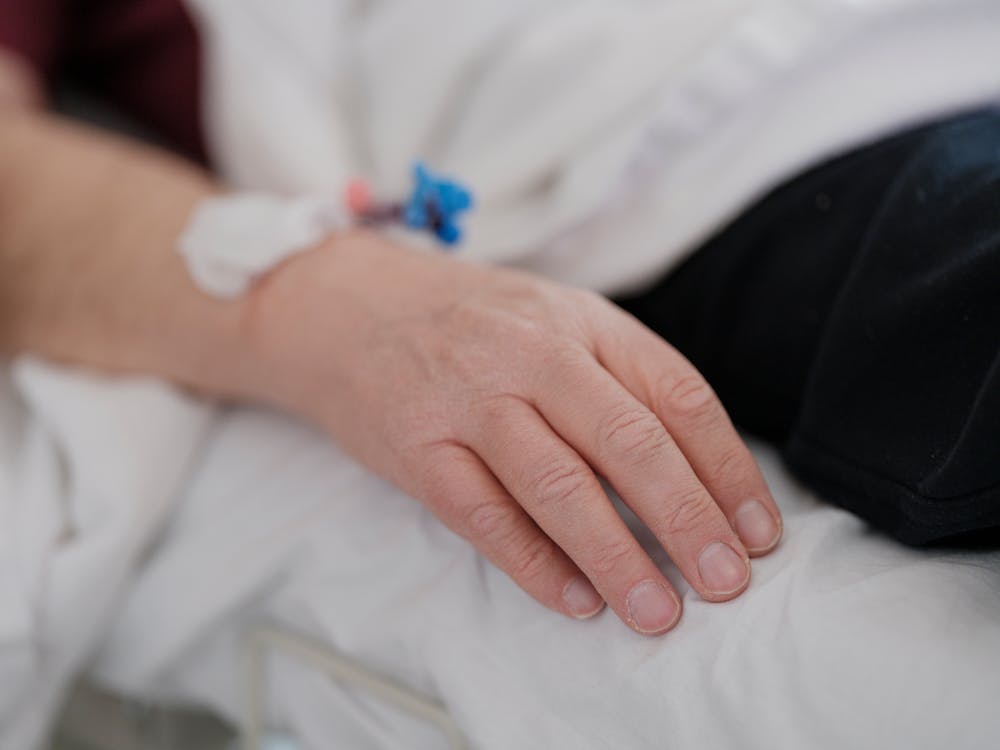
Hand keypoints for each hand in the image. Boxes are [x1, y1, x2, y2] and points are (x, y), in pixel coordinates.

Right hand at [245, 231, 781, 634]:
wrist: (350, 307)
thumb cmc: (473, 324)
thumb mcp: (557, 322)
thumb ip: (622, 381)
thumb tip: (701, 477)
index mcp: (583, 321)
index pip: (677, 396)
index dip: (727, 469)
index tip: (757, 530)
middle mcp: (531, 353)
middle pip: (627, 441)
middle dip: (687, 518)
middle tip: (726, 581)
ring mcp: (469, 399)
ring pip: (558, 484)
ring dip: (616, 555)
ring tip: (659, 610)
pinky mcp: (416, 447)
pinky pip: (484, 515)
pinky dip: (534, 563)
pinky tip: (575, 599)